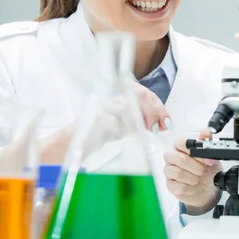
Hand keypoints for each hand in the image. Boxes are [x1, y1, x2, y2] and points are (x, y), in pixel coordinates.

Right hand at [36, 85, 170, 165]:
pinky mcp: (93, 117)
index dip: (158, 106)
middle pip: (138, 95)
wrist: (71, 145)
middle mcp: (109, 95)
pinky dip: (122, 130)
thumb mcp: (123, 127)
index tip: (167, 121)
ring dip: (137, 122)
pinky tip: (124, 136)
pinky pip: (113, 120)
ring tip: (138, 133)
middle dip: (152, 113)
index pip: (143, 93)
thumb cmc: (98, 135)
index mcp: (117, 95)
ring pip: (126, 107)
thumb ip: (141, 122)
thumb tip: (162, 123)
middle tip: (156, 128)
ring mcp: (101, 104)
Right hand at [165, 130, 220, 214]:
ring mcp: (169, 172)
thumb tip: (206, 132)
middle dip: (196, 166)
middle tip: (204, 171)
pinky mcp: (170, 185)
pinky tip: (195, 187)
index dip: (195, 151)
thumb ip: (208, 141)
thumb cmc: (207, 170)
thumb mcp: (212, 155)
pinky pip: (180, 187)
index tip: (206, 159)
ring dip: (194, 178)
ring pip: (179, 173)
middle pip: (179, 158)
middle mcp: (172, 158)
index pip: (181, 143)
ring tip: (199, 179)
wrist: (209, 188)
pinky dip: (192, 188)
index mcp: (180, 148)